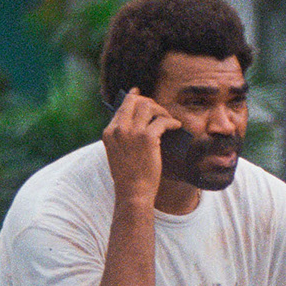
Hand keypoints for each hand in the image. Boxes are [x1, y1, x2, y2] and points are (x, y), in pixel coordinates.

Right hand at [101, 88, 177, 204]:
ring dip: (161, 110)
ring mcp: (132, 132)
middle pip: (135, 102)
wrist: (132, 191)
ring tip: (168, 119)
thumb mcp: (117, 152)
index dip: (133, 98)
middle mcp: (118, 129)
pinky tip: (176, 126)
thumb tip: (137, 120)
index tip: (140, 93)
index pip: (122, 107)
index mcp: (109, 132)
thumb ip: (122, 136)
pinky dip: (172, 122)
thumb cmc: (128, 175)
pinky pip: (162, 121)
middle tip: (159, 109)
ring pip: (149, 107)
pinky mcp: (147, 138)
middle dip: (149, 101)